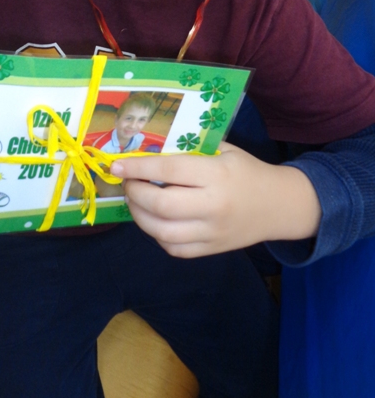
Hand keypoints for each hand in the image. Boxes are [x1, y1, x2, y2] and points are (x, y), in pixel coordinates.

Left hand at [111, 142, 320, 257]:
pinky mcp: (212, 250)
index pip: (168, 171)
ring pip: (162, 231)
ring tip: (135, 200)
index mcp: (217, 175)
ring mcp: (212, 232)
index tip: (116, 165)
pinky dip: (156, 235)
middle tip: (128, 183)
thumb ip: (189, 149)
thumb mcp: (223, 150)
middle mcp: (213, 206)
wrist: (280, 205)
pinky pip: (174, 248)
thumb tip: (147, 147)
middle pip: (161, 204)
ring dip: (139, 216)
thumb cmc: (246, 170)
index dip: (137, 167)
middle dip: (134, 193)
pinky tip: (154, 219)